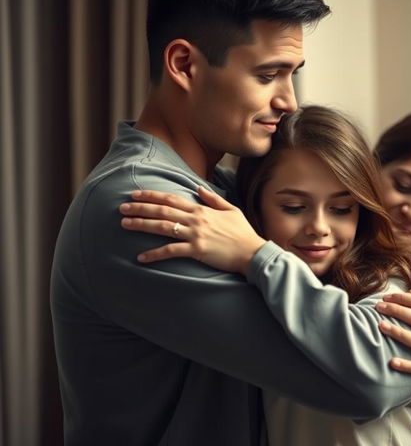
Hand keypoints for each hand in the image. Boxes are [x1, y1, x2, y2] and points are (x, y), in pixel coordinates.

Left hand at [119, 187, 265, 274]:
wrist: (252, 252)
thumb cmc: (243, 232)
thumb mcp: (231, 210)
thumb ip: (213, 199)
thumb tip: (198, 188)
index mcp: (201, 209)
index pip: (171, 199)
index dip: (151, 195)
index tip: (135, 194)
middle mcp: (195, 219)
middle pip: (162, 211)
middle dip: (140, 208)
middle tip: (122, 207)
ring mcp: (195, 234)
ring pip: (162, 227)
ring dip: (141, 225)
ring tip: (124, 224)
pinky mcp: (197, 250)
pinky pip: (171, 251)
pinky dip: (155, 254)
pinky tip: (141, 257)